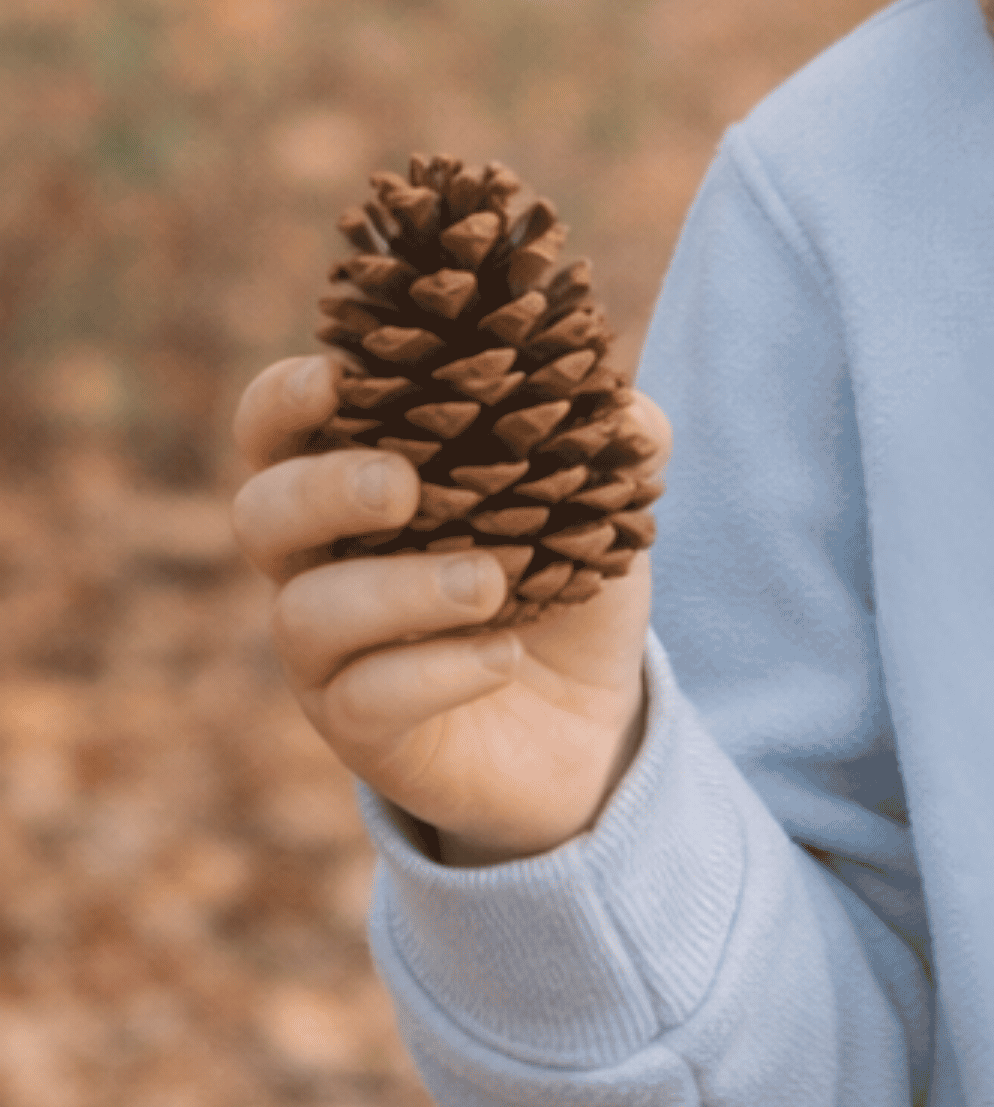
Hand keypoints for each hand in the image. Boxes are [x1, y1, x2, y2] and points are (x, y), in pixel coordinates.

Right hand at [231, 355, 665, 863]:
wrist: (588, 721)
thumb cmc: (560, 583)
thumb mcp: (599, 504)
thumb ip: (611, 438)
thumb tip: (621, 400)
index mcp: (349, 487)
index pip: (274, 432)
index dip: (284, 400)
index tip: (336, 376)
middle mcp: (316, 567)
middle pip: (259, 515)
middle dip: (322, 490)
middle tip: (401, 488)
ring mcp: (327, 656)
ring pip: (305, 614)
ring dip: (395, 590)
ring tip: (488, 583)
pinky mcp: (359, 731)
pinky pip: (365, 699)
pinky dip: (436, 672)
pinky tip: (504, 654)